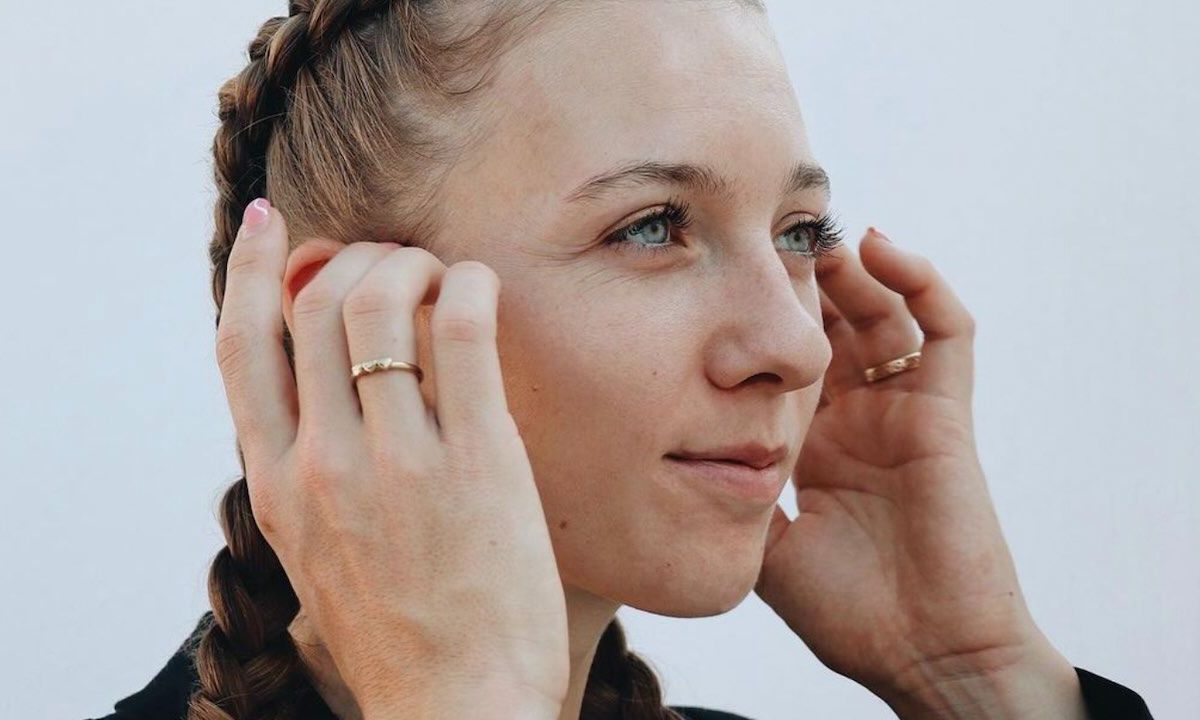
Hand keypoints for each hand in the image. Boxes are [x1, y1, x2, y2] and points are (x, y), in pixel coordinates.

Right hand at [214, 200, 568, 718]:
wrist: (458, 707)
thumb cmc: (401, 633)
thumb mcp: (321, 552)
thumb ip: (310, 472)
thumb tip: (326, 391)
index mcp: (278, 484)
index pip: (239, 345)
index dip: (250, 268)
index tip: (271, 221)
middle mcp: (324, 463)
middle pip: (313, 302)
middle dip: (353, 255)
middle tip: (397, 264)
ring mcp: (398, 461)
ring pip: (378, 299)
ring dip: (412, 261)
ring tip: (442, 277)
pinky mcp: (478, 461)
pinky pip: (462, 328)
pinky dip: (468, 283)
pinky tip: (482, 289)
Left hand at [753, 228, 1067, 713]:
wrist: (923, 655)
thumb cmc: (848, 612)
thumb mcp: (765, 545)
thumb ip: (733, 496)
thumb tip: (673, 456)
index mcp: (815, 442)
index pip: (785, 358)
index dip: (760, 315)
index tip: (718, 272)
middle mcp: (858, 417)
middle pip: (833, 323)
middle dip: (806, 277)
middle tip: (766, 232)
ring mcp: (904, 410)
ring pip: (885, 313)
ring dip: (855, 269)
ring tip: (815, 230)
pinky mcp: (946, 414)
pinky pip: (947, 333)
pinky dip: (922, 284)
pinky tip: (880, 250)